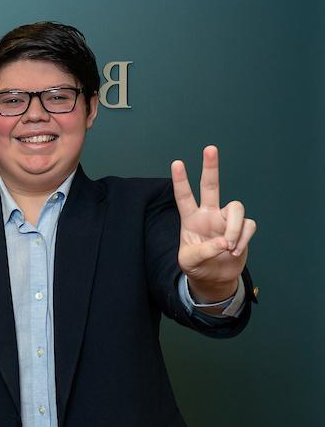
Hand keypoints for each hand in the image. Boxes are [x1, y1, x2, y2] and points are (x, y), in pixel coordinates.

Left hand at [171, 146, 255, 301]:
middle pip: (211, 186)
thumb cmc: (197, 266)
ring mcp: (226, 220)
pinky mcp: (243, 228)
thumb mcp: (190, 261)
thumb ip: (204, 250)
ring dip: (234, 229)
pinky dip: (243, 239)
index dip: (181, 181)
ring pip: (237, 208)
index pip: (184, 197)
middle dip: (211, 167)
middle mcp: (209, 214)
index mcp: (190, 219)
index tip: (177, 163)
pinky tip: (235, 251)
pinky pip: (249, 226)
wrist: (214, 278)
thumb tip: (224, 241)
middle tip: (210, 148)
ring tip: (228, 247)